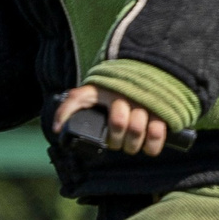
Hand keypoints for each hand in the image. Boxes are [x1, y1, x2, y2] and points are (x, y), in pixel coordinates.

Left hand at [52, 84, 167, 156]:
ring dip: (132, 144)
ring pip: (137, 128)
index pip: (79, 98)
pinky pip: (157, 132)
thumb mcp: (93, 93)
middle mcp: (123, 93)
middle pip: (118, 122)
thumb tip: (57, 128)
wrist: (148, 71)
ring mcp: (143, 101)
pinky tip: (148, 148)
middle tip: (116, 143)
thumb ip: (73, 105)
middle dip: (115, 140)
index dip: (67, 114)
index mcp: (102, 89)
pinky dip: (152, 145)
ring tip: (131, 146)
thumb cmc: (115, 91)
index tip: (59, 130)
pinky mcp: (161, 110)